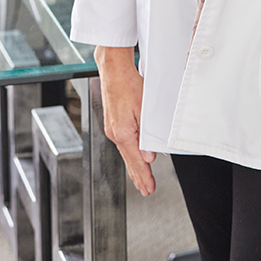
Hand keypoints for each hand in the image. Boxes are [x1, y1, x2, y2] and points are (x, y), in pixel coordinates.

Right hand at [94, 46, 156, 195]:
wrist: (114, 69)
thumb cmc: (128, 84)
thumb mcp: (143, 110)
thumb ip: (146, 135)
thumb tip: (149, 156)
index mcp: (122, 133)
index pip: (136, 161)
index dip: (144, 176)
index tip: (149, 188)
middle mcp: (114, 133)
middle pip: (129, 161)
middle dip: (138, 177)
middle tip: (146, 190)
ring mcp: (112, 128)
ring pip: (125, 153)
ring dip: (134, 167)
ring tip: (140, 180)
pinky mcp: (112, 122)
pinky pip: (122, 144)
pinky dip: (129, 154)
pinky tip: (132, 157)